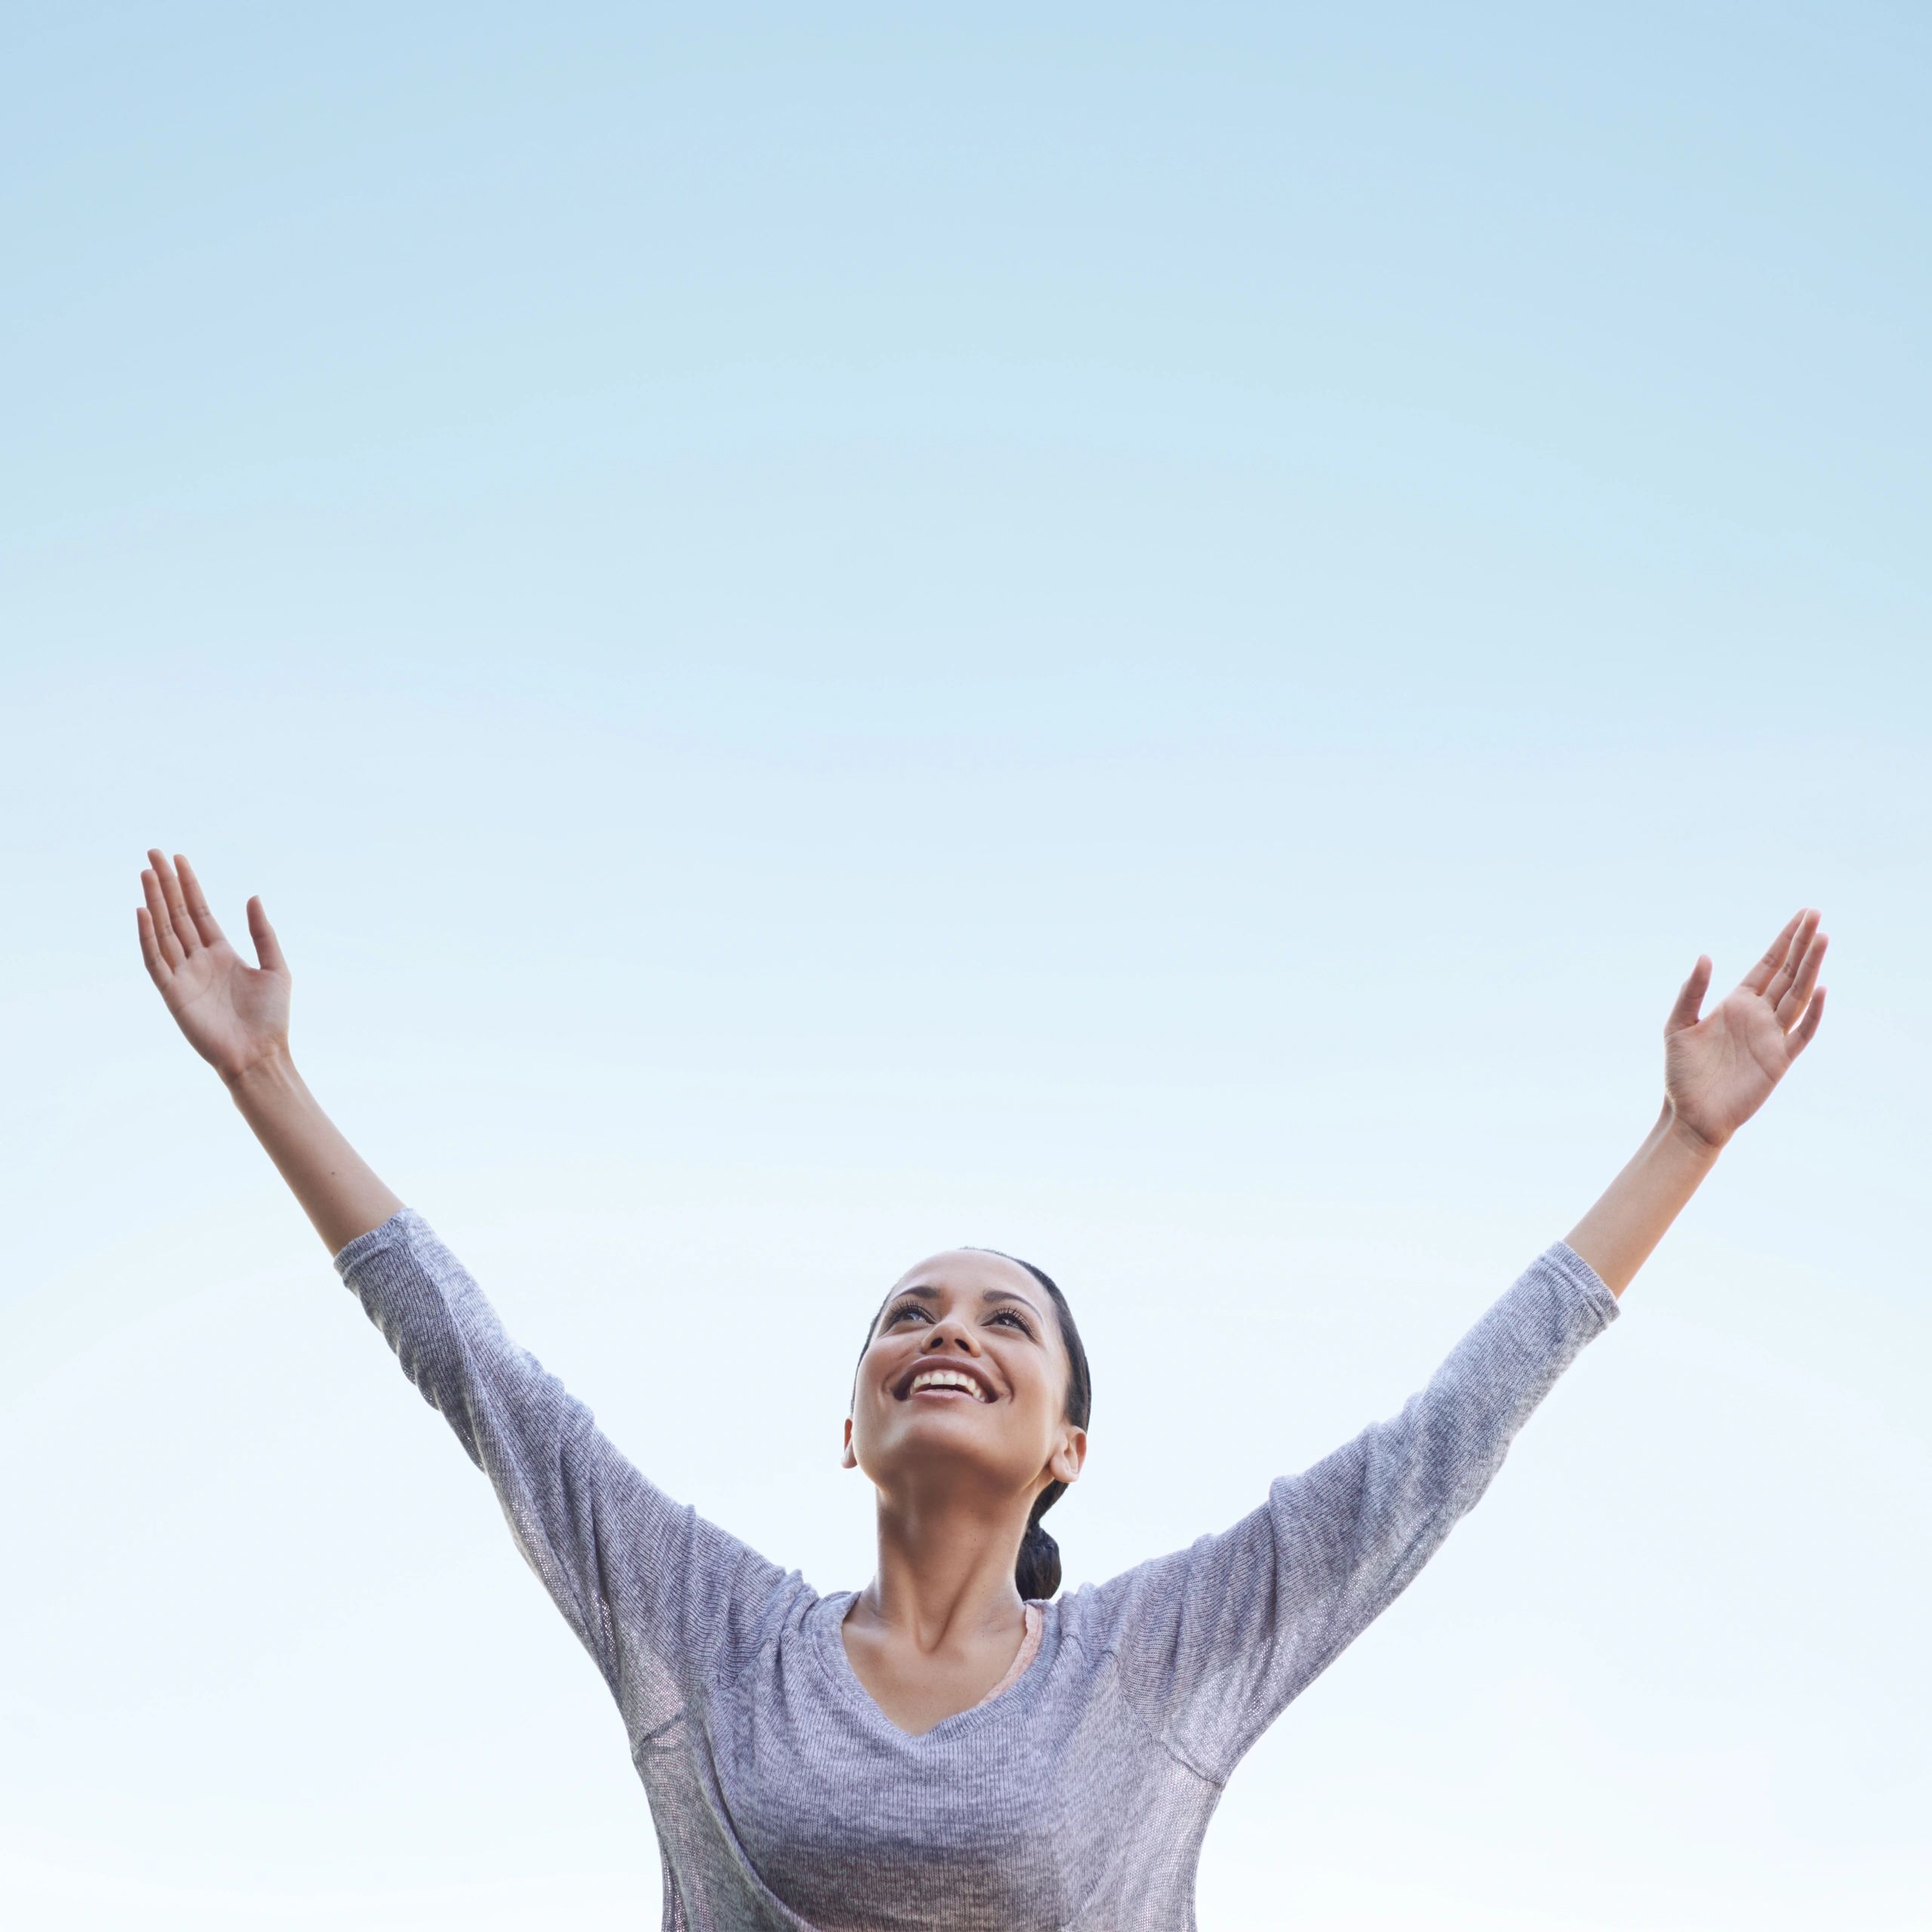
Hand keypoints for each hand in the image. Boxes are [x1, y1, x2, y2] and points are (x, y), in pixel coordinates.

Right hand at [136, 849, 291, 1083]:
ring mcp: (183, 975)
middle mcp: (198, 960)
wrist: (261, 1054)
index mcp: (221, 952)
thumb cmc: (271, 1017)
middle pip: (176, 915)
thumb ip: (262, 933)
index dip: (188, 885)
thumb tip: (253, 897)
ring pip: (163, 931)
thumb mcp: (276, 967)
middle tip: (152, 854)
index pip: (198, 911)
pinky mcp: (173, 993)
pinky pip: (155, 961)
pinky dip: (147, 937)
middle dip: (166, 884)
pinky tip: (143, 911)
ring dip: (154, 902)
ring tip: (147, 873)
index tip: (178, 859)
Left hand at [1663, 908, 1827, 1152]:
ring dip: (1810, 968)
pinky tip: (1820, 990)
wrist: (1691, 1114)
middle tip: (1816, 915)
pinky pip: (1802, 1033)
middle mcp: (1759, 1015)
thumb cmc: (1682, 1072)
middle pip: (1787, 973)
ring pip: (1798, 996)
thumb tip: (1705, 957)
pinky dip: (1814, 1013)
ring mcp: (1772, 1036)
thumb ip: (1691, 992)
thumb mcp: (1678, 1026)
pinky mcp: (1779, 1060)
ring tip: (1822, 939)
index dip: (1784, 940)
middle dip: (1801, 944)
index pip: (1768, 965)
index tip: (1802, 915)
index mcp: (1737, 1003)